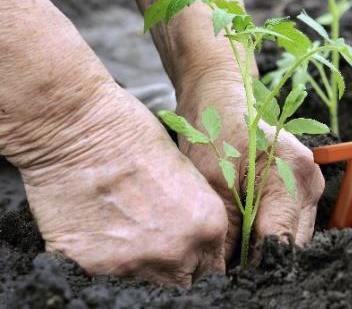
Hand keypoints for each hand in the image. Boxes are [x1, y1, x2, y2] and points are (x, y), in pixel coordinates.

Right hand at [15, 82, 227, 286]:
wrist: (78, 128)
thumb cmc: (133, 134)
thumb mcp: (187, 173)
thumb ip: (196, 216)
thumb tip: (195, 242)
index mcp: (208, 225)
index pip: (212, 270)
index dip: (199, 263)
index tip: (188, 257)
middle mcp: (176, 251)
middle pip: (181, 283)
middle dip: (173, 269)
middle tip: (155, 243)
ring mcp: (133, 263)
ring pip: (143, 284)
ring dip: (137, 265)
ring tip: (123, 230)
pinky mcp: (90, 266)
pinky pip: (102, 277)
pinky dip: (100, 261)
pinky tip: (97, 230)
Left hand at [176, 72, 324, 260]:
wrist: (220, 96)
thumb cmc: (214, 130)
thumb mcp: (212, 184)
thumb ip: (227, 233)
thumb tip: (226, 273)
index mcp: (294, 174)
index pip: (281, 240)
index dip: (255, 265)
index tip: (230, 276)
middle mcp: (311, 180)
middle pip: (293, 243)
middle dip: (262, 259)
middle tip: (228, 268)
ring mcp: (310, 184)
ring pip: (294, 236)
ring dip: (266, 248)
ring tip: (234, 252)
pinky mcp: (301, 187)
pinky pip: (290, 223)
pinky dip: (268, 234)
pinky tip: (245, 235)